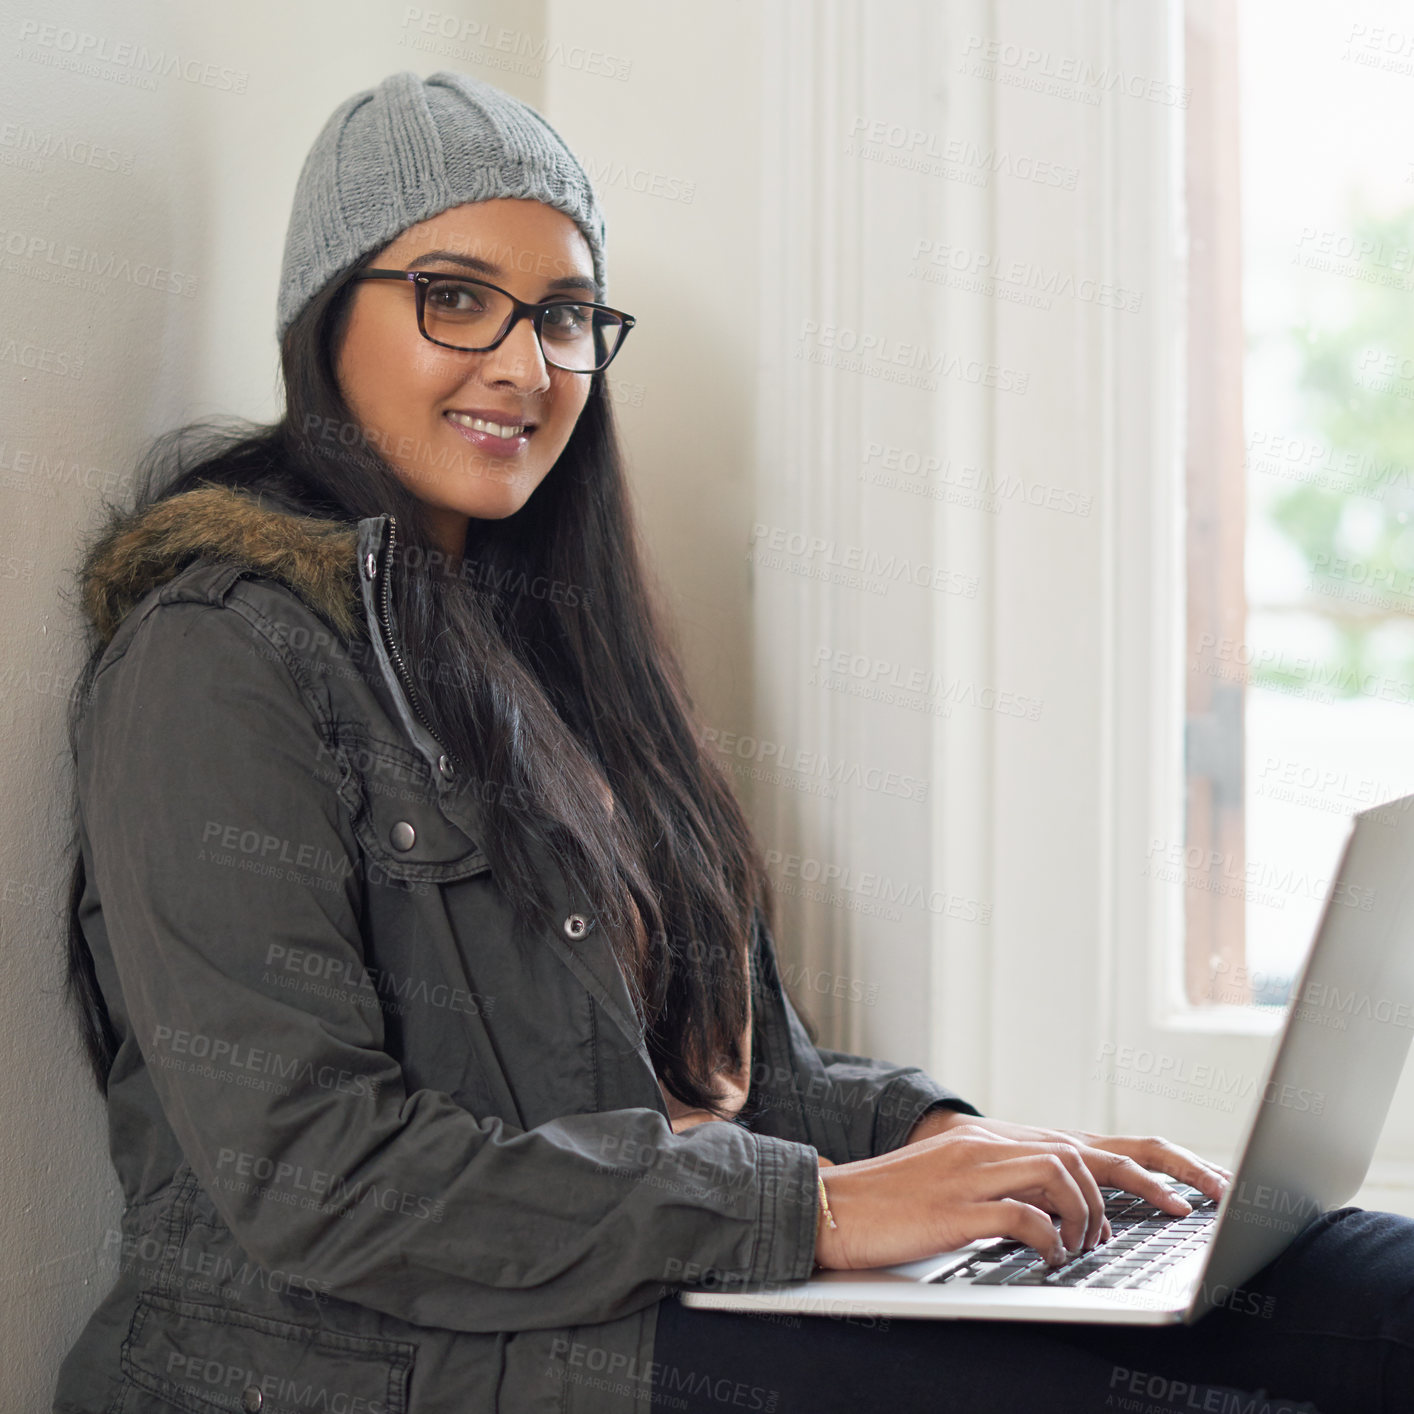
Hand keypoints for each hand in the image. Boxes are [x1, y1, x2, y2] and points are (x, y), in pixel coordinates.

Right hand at [813, 1115, 1230, 1271]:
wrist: (836, 1206)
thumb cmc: (895, 1203)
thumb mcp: (958, 1183)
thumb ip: (1008, 1185)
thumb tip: (1057, 1212)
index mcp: (996, 1140)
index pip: (1083, 1143)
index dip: (1146, 1164)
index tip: (1192, 1189)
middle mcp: (992, 1145)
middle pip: (1088, 1152)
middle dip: (1151, 1182)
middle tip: (1189, 1212)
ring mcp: (976, 1172)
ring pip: (1064, 1174)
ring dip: (1090, 1216)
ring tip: (1086, 1246)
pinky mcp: (959, 1206)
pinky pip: (1026, 1216)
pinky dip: (1050, 1240)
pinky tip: (1049, 1257)